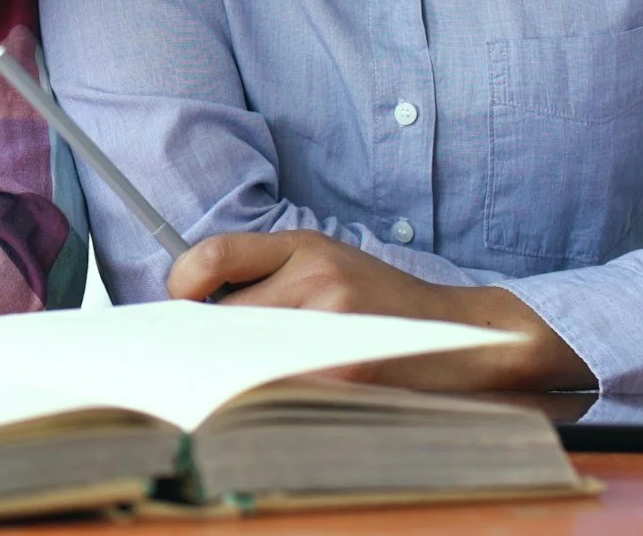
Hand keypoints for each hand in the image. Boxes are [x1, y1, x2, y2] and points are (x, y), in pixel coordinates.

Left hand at [167, 230, 593, 391]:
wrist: (461, 336)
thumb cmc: (384, 304)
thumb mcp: (330, 264)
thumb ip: (270, 275)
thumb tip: (195, 309)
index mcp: (307, 246)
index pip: (213, 254)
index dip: (182, 282)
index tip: (181, 303)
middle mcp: (317, 276)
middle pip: (224, 316)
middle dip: (213, 341)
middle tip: (207, 359)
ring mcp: (332, 323)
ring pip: (245, 354)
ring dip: (237, 372)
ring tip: (247, 378)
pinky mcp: (345, 369)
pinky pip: (278, 385)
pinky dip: (268, 395)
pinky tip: (278, 397)